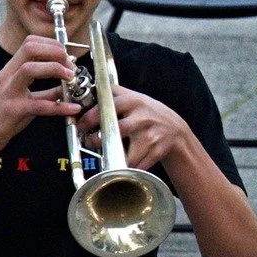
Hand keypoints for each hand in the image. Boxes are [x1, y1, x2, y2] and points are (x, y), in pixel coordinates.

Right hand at [0, 35, 81, 159]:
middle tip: (70, 65)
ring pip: (30, 69)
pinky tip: (73, 109)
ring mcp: (8, 92)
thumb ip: (45, 93)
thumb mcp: (24, 99)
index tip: (66, 56)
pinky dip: (60, 106)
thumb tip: (66, 88)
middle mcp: (7, 77)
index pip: (29, 43)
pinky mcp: (12, 110)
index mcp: (10, 71)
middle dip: (55, 52)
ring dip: (55, 69)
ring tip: (71, 78)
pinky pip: (39, 105)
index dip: (52, 45)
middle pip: (30, 49)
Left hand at [82, 85, 196, 171]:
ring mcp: (149, 136)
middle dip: (96, 140)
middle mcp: (141, 118)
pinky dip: (126, 168)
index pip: (107, 107)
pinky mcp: (156, 151)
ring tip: (106, 154)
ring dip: (110, 157)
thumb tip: (93, 88)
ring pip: (123, 153)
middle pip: (113, 130)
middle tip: (90, 142)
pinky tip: (122, 164)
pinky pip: (135, 165)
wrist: (176, 131)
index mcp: (134, 102)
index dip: (89, 118)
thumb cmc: (152, 114)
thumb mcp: (137, 98)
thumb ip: (117, 93)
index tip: (80, 126)